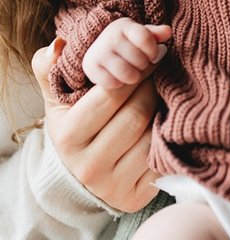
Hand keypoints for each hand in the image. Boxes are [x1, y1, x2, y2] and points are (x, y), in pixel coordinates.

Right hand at [33, 39, 159, 211]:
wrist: (78, 181)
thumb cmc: (75, 130)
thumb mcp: (58, 102)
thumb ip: (51, 70)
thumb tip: (57, 44)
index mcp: (69, 136)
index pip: (111, 96)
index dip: (136, 74)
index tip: (151, 59)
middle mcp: (89, 164)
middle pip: (137, 114)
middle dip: (153, 89)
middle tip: (164, 74)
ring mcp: (113, 184)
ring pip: (153, 136)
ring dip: (165, 113)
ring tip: (168, 96)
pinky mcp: (136, 195)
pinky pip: (163, 159)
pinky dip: (169, 139)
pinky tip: (170, 124)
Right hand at [82, 18, 169, 88]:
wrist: (100, 49)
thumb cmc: (129, 42)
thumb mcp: (142, 35)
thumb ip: (156, 34)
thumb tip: (167, 32)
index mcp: (125, 26)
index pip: (144, 38)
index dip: (153, 51)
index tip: (153, 56)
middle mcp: (109, 37)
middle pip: (138, 59)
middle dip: (144, 65)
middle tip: (140, 65)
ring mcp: (98, 52)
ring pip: (125, 72)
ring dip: (134, 77)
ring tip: (134, 75)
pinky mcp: (89, 67)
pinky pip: (111, 83)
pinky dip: (118, 84)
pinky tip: (120, 79)